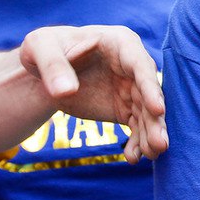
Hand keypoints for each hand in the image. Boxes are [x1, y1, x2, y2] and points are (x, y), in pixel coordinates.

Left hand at [19, 25, 166, 161]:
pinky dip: (136, 141)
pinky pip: (136, 126)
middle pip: (149, 92)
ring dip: (150, 134)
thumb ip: (53, 66)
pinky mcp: (124, 108)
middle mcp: (132, 65)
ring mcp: (130, 88)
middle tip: (160, 144)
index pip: (140, 65)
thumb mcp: (40, 47)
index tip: (158, 109)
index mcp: (120, 43)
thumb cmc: (44, 48)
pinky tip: (133, 157)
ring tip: (151, 154)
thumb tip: (66, 91)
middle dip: (155, 118)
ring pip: (147, 112)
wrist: (43, 70)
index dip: (150, 87)